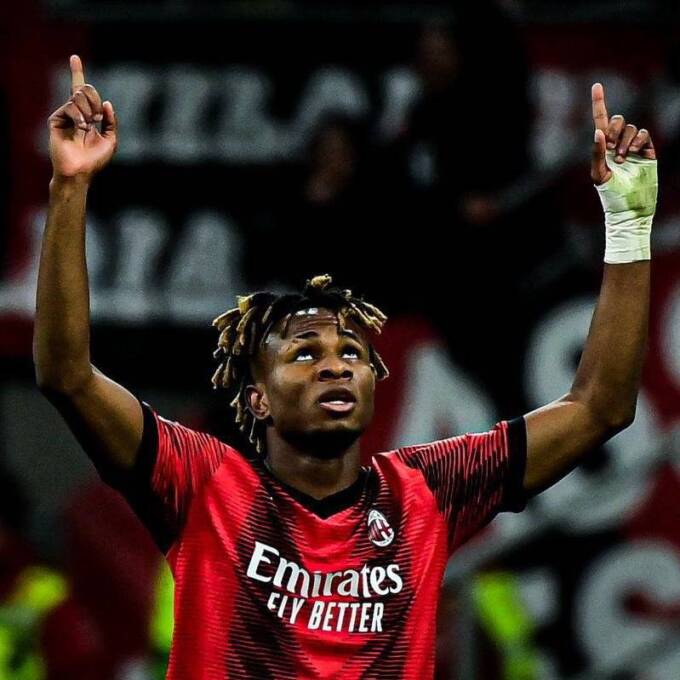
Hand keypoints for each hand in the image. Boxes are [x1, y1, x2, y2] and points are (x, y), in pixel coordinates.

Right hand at [48, 55, 116, 180]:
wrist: (80, 171)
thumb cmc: (95, 159)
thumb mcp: (111, 140)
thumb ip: (112, 121)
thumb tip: (107, 103)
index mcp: (87, 115)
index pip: (82, 92)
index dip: (78, 74)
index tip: (74, 58)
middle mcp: (75, 112)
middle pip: (85, 90)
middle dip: (94, 100)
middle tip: (97, 118)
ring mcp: (64, 115)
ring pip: (78, 96)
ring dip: (89, 111)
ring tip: (87, 127)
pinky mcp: (55, 119)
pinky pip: (70, 106)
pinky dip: (79, 117)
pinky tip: (80, 128)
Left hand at [591, 82, 654, 185]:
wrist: (631, 205)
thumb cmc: (610, 194)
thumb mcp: (599, 174)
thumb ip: (597, 153)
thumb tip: (598, 132)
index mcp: (602, 147)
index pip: (600, 121)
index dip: (599, 103)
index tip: (596, 85)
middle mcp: (616, 144)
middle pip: (617, 120)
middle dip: (614, 129)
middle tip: (612, 148)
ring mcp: (632, 146)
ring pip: (630, 128)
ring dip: (626, 141)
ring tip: (623, 159)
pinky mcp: (647, 150)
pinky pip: (643, 133)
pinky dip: (638, 140)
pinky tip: (635, 154)